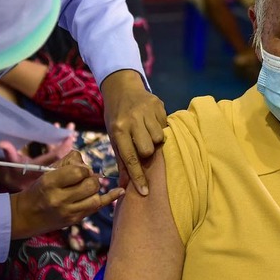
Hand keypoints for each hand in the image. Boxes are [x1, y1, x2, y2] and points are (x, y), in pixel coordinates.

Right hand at [0, 123, 75, 192]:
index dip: (64, 146)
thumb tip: (2, 143)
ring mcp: (50, 166)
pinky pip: (57, 153)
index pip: (56, 156)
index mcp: (41, 167)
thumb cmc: (13, 172)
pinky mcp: (49, 164)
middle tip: (71, 127)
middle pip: (63, 154)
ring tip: (68, 128)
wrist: (15, 184)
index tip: (69, 136)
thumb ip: (8, 152)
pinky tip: (57, 132)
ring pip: (61, 153)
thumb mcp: (10, 162)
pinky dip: (58, 143)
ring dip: (64, 141)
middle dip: (68, 141)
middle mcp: (48, 168)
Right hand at [9, 151, 124, 238]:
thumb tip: (86, 161)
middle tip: (83, 179)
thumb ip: (68, 162)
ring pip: (95, 197)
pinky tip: (120, 191)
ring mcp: (68, 212)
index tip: (79, 170)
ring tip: (87, 187)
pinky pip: (97, 208)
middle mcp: (60, 199)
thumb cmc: (39, 189)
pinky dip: (110, 198)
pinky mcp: (75, 220)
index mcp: (50, 182)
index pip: (79, 171)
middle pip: (90, 184)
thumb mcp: (48, 171)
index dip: (83, 168)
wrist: (26, 215)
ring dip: (95, 188)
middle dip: (91, 178)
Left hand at [101, 70, 165, 195]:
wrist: (121, 88)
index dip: (138, 176)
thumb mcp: (113, 136)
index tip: (145, 192)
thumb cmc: (116, 117)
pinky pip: (165, 125)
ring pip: (159, 138)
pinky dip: (160, 127)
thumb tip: (125, 185)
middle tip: (142, 145)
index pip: (130, 158)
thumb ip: (121, 160)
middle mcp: (132, 120)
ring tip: (147, 132)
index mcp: (118, 130)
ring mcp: (146, 110)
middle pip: (148, 149)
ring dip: (155, 139)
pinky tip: (151, 122)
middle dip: (147, 152)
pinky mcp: (158, 104)